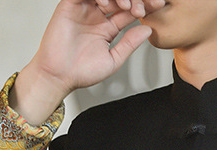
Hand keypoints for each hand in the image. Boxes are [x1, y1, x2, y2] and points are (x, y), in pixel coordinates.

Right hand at [11, 0, 165, 123]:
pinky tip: (106, 3)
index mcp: (107, 27)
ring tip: (126, 6)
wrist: (59, 76)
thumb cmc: (81, 72)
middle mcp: (97, 15)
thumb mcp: (113, 59)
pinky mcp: (70, 4)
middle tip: (143, 5)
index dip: (143, 5)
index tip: (158, 6)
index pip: (129, 9)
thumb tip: (148, 30)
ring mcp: (84, 8)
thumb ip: (130, 44)